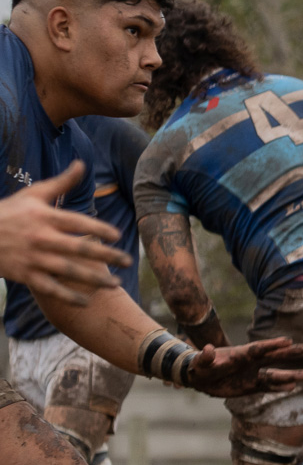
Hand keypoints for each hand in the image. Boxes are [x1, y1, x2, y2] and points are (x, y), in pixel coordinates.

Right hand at [0, 162, 128, 305]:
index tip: (118, 235)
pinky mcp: (25, 275)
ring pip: (68, 271)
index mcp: (44, 217)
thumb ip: (61, 183)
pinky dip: (68, 296)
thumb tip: (82, 164)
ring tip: (116, 284)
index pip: (77, 223)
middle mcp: (40, 238)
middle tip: (128, 261)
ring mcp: (33, 258)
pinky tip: (87, 301)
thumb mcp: (33, 195)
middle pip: (79, 248)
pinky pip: (50, 288)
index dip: (98, 229)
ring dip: (94, 279)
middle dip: (106, 256)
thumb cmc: (9, 212)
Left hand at [183, 337, 302, 398]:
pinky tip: (292, 386)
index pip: (259, 348)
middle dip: (287, 353)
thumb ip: (206, 357)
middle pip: (272, 357)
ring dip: (290, 374)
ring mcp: (253, 375)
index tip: (287, 341)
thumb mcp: (200, 362)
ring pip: (274, 374)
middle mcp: (251, 363)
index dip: (272, 345)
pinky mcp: (252, 386)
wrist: (201, 378)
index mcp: (240, 354)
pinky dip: (280, 387)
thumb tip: (208, 349)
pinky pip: (268, 387)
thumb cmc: (200, 367)